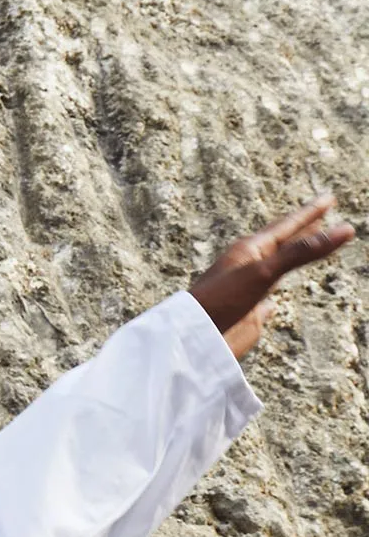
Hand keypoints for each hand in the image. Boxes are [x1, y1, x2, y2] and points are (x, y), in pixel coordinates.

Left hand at [190, 194, 355, 359]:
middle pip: (282, 242)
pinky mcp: (247, 316)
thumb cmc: (221, 299)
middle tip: (322, 211)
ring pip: (275, 268)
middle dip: (303, 227)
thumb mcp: (265, 271)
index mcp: (250, 249)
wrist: (191, 338)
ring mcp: (248, 291)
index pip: (288, 225)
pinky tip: (273, 303)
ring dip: (291, 257)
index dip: (310, 212)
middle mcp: (249, 266)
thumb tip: (345, 230)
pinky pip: (265, 302)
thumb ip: (303, 252)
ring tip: (304, 245)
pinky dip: (274, 297)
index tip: (328, 198)